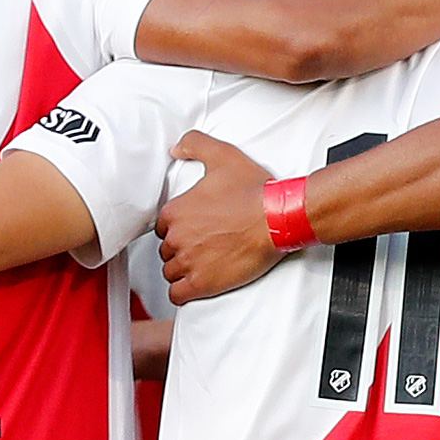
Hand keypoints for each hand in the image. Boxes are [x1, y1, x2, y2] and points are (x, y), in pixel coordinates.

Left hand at [156, 132, 284, 301]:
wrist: (277, 218)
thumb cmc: (254, 191)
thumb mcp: (223, 156)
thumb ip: (195, 144)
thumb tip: (176, 148)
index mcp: (175, 211)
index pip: (162, 227)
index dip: (177, 229)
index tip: (195, 229)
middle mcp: (177, 237)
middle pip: (167, 251)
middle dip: (182, 250)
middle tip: (204, 246)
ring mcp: (188, 262)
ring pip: (171, 273)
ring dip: (183, 271)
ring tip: (204, 264)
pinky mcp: (202, 283)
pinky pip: (177, 294)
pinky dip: (184, 291)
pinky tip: (198, 283)